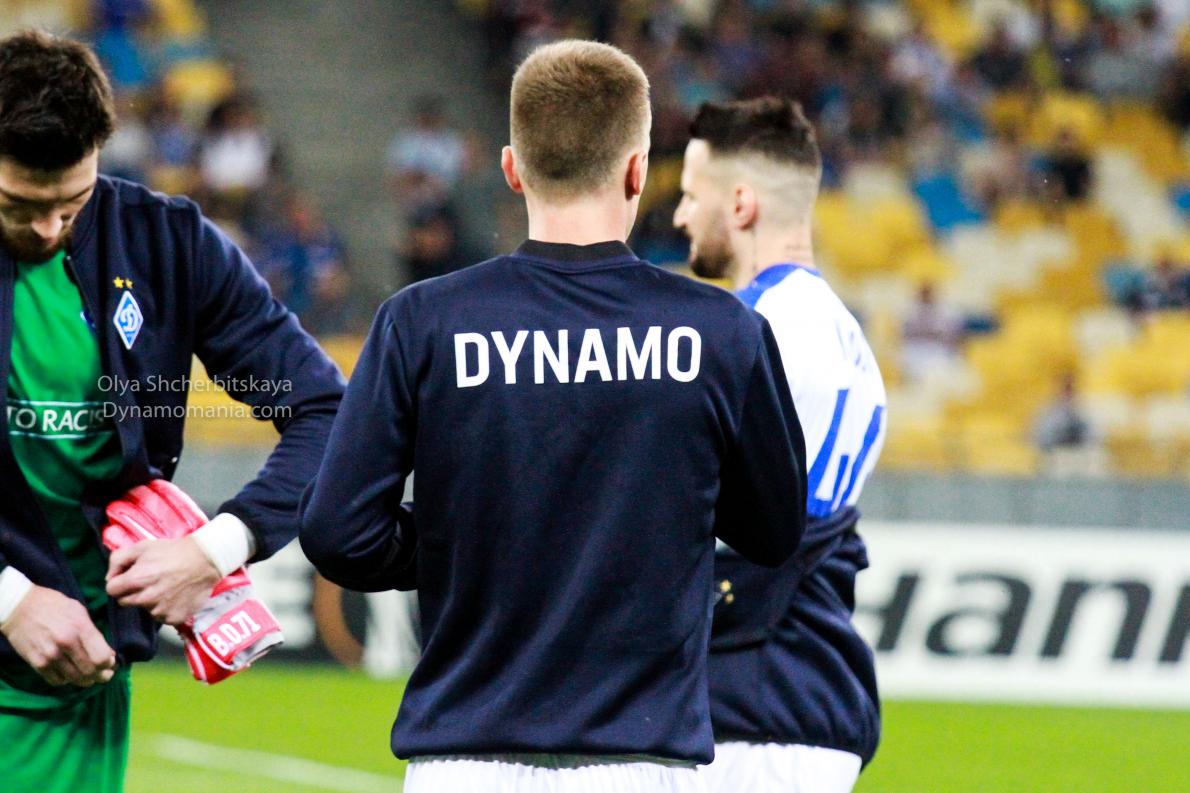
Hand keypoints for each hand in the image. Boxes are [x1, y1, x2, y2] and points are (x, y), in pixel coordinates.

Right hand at [0, 585, 115, 686]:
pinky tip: (69, 672)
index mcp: (80, 628)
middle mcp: (66, 643)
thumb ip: (93, 633)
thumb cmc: (53, 606)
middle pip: (90, 672)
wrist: (19, 607)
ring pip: (75, 680)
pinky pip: (57, 681)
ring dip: (85, 680)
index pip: (102, 657)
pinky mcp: (37, 663)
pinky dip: (66, 680)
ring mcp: (50, 655)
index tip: (110, 662)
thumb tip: (108, 654)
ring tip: (88, 676)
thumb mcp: (79, 612)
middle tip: (103, 674)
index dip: (109, 663)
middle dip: (100, 675)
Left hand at [106, 536, 220, 624]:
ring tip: (165, 587)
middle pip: (125, 602)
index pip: (112, 590)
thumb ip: (118, 559)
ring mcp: (161, 610)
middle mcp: (147, 598)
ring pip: (145, 610)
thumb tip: (110, 577)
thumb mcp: (143, 546)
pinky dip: (166, 609)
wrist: (206, 560)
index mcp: (136, 580)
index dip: (119, 582)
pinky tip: (174, 596)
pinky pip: (162, 617)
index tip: (129, 578)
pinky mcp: (174, 618)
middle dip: (132, 592)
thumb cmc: (173, 551)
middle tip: (148, 581)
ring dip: (150, 601)